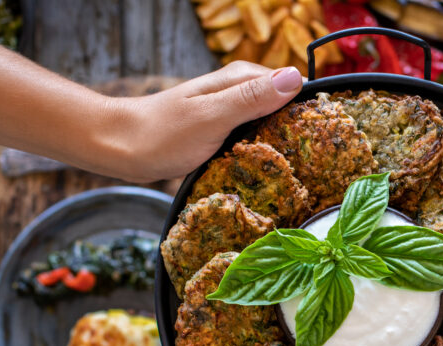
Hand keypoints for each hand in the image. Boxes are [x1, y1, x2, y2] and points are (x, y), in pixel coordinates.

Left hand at [103, 63, 302, 181]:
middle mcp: (238, 91)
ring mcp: (229, 111)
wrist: (119, 147)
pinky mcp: (221, 130)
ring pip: (270, 123)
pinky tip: (266, 169)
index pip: (293, 86)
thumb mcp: (212, 117)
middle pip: (284, 106)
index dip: (309, 110)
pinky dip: (262, 150)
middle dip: (299, 129)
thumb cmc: (161, 134)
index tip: (323, 138)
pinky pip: (254, 136)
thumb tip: (295, 79)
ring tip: (294, 169)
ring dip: (281, 142)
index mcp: (240, 79)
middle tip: (312, 161)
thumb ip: (252, 99)